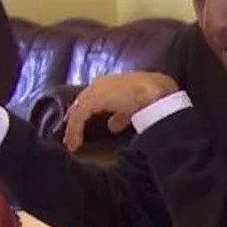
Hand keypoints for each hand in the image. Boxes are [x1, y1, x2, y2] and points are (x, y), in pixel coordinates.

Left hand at [63, 72, 177, 151]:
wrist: (156, 93)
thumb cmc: (154, 97)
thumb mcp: (136, 107)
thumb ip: (122, 116)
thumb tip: (112, 127)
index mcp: (113, 82)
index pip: (94, 96)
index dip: (87, 110)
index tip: (81, 123)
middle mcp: (102, 83)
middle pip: (83, 102)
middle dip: (76, 118)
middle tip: (70, 134)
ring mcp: (96, 90)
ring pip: (79, 111)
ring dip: (74, 128)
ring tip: (71, 143)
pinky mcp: (92, 100)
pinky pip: (79, 118)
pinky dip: (75, 131)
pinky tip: (74, 144)